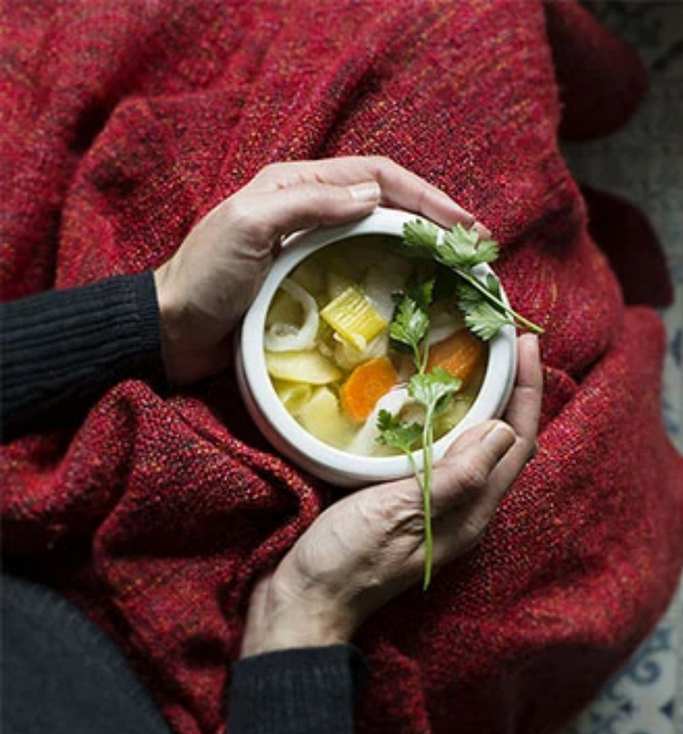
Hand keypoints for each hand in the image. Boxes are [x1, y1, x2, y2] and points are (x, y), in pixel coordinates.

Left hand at [153, 156, 486, 384]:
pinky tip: (416, 294)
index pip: (376, 176)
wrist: (171, 330)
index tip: (463, 225)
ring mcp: (310, 248)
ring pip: (379, 237)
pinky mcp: (309, 283)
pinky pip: (362, 272)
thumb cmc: (205, 277)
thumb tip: (374, 196)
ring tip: (457, 269)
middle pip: (386, 203)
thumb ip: (308, 204)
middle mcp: (308, 208)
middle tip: (475, 247)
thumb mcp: (249, 227)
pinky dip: (394, 277)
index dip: (425, 196)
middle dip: (433, 219)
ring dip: (420, 248)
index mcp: (295, 184)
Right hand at [241, 333, 542, 654]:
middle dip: (513, 391)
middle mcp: (464, 509)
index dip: (526, 390)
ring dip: (485, 404)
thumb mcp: (399, 512)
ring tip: (476, 361)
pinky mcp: (408, 505)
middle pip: (505, 444)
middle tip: (504, 342)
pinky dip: (448, 422)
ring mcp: (436, 508)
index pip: (516, 443)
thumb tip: (503, 429)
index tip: (524, 341)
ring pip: (476, 448)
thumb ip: (454, 476)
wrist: (304, 601)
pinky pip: (443, 455)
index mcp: (471, 511)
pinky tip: (428, 403)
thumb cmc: (348, 560)